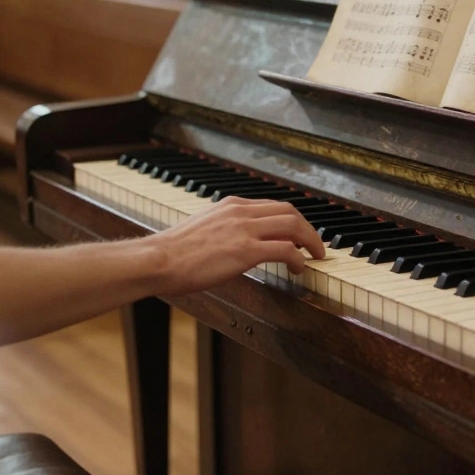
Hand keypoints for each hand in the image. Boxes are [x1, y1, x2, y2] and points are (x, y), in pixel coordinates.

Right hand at [143, 197, 325, 295]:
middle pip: (290, 212)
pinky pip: (286, 250)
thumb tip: (236, 242)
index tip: (301, 232)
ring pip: (293, 227)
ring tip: (315, 256)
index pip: (274, 205)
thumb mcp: (203, 228)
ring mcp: (244, 230)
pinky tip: (299, 268)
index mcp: (231, 206)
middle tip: (316, 245)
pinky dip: (299, 259)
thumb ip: (224, 229)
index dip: (294, 219)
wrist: (158, 260)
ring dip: (310, 242)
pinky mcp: (245, 251)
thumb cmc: (173, 252)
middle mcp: (241, 212)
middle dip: (308, 228)